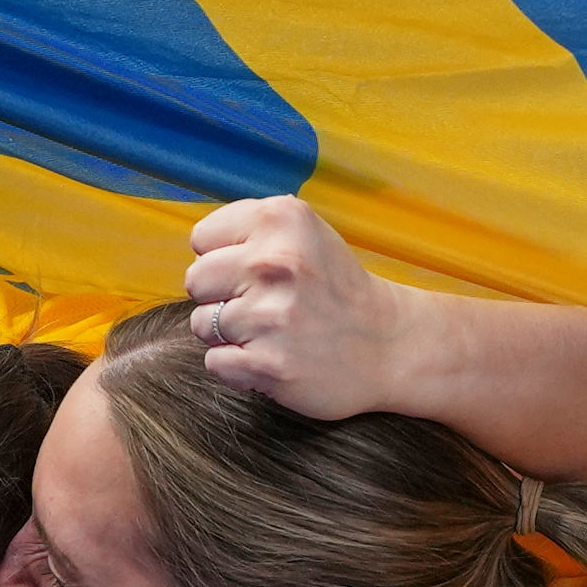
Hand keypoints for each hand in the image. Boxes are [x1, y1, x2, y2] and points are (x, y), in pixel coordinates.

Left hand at [181, 197, 421, 420]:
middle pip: (196, 281)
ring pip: (202, 324)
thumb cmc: (335, 289)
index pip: (202, 238)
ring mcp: (271, 317)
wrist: (391, 345)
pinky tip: (271, 356)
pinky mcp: (269, 364)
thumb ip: (250, 231)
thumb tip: (197, 250)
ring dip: (230, 334)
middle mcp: (275, 263)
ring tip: (272, 332)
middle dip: (220, 296)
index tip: (255, 271)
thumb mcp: (304, 233)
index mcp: (281, 221)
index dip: (223, 257)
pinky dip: (237, 366)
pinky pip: (215, 362)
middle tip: (261, 305)